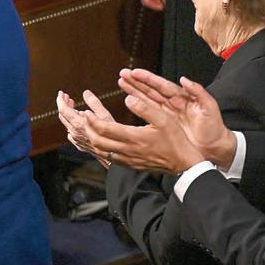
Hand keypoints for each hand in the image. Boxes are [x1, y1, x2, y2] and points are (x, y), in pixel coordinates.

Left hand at [56, 90, 116, 167]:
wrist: (119, 162)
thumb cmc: (116, 139)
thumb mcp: (107, 117)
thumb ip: (95, 104)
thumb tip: (86, 93)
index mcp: (81, 126)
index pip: (64, 111)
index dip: (61, 100)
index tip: (62, 93)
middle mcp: (77, 135)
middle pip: (64, 118)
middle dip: (64, 105)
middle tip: (68, 97)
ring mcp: (79, 142)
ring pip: (68, 126)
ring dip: (69, 115)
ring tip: (74, 106)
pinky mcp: (83, 147)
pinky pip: (72, 134)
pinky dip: (72, 125)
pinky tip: (78, 123)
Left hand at [58, 86, 201, 173]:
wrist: (184, 165)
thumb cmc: (176, 140)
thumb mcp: (164, 119)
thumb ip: (144, 108)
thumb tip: (127, 99)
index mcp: (134, 138)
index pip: (106, 130)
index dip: (92, 121)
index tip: (86, 112)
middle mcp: (127, 150)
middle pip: (98, 141)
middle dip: (87, 130)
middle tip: (81, 119)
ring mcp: (128, 159)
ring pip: (102, 151)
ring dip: (91, 139)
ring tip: (86, 128)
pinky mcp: (131, 164)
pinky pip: (109, 158)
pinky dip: (100, 149)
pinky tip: (100, 142)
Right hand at [118, 69, 235, 167]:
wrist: (215, 148)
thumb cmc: (215, 128)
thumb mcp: (210, 108)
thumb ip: (199, 92)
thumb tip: (184, 80)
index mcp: (182, 98)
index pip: (162, 85)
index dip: (148, 78)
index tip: (136, 72)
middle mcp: (172, 104)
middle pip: (151, 90)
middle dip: (136, 81)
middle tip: (123, 74)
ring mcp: (167, 114)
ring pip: (146, 99)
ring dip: (134, 91)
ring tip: (122, 82)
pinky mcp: (164, 125)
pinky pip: (148, 113)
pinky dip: (137, 106)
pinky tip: (129, 101)